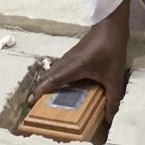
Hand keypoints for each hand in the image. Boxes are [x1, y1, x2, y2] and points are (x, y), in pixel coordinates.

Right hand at [31, 0, 130, 117]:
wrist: (110, 25)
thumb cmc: (111, 50)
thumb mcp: (114, 77)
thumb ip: (112, 98)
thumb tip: (109, 118)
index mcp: (73, 68)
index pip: (51, 81)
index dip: (39, 91)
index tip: (30, 103)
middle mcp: (66, 62)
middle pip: (47, 77)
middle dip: (40, 90)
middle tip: (36, 105)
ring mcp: (68, 57)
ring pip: (52, 72)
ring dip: (46, 84)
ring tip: (45, 98)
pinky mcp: (72, 55)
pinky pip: (58, 68)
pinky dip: (54, 78)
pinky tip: (60, 86)